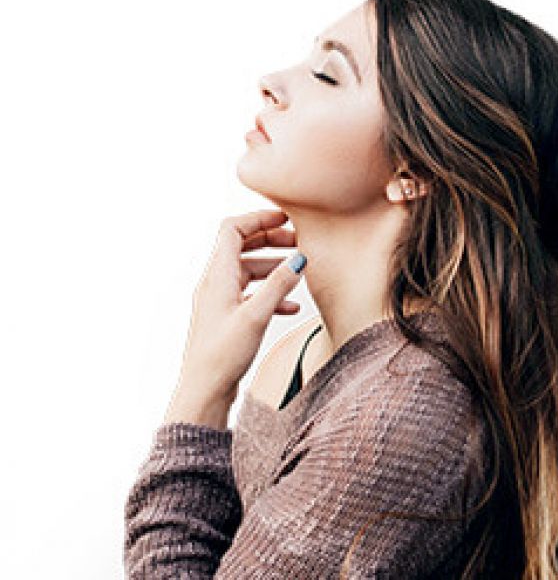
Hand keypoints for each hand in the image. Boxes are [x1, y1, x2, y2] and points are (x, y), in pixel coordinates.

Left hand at [177, 208, 305, 403]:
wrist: (204, 392)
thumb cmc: (223, 356)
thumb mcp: (255, 316)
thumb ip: (278, 285)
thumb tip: (298, 258)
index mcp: (217, 276)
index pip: (232, 229)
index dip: (259, 218)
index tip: (286, 218)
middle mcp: (216, 283)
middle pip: (242, 246)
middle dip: (271, 239)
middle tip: (299, 241)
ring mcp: (221, 301)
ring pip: (249, 270)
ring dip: (274, 266)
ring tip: (300, 270)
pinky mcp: (228, 319)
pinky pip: (251, 294)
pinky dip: (271, 292)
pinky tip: (292, 306)